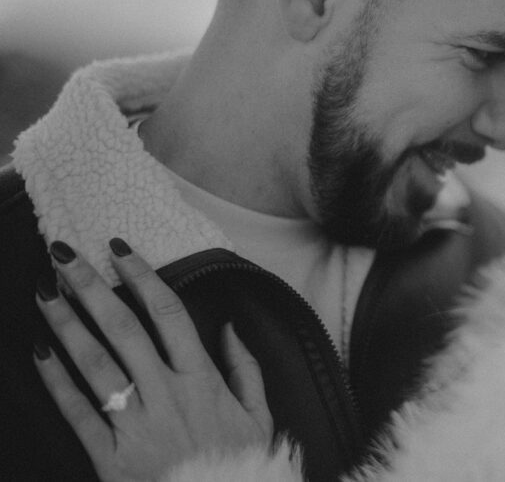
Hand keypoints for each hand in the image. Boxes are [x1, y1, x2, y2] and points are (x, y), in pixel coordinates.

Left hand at [34, 238, 272, 481]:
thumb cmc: (238, 467)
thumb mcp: (259, 415)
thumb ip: (246, 368)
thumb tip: (230, 326)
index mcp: (202, 381)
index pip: (169, 315)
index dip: (143, 277)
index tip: (121, 250)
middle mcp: (166, 395)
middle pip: (123, 330)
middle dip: (92, 288)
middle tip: (65, 256)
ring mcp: (136, 426)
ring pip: (96, 365)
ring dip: (67, 325)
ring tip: (44, 293)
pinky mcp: (110, 458)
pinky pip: (78, 414)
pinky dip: (56, 384)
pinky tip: (40, 354)